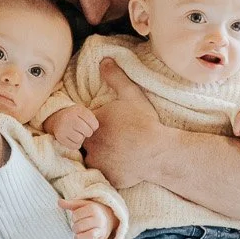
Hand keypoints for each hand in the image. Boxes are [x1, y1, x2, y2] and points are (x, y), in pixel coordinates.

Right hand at [45, 103, 98, 151]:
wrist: (57, 118)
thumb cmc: (76, 116)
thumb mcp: (83, 112)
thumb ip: (92, 119)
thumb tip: (99, 131)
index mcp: (78, 109)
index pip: (94, 124)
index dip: (94, 126)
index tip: (90, 124)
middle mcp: (68, 117)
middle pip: (88, 132)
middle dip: (88, 132)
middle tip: (83, 130)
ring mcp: (62, 127)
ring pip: (80, 139)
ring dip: (81, 138)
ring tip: (77, 133)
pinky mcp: (60, 137)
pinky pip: (74, 146)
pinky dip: (76, 144)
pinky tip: (72, 138)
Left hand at [61, 198, 113, 238]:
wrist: (106, 217)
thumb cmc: (90, 211)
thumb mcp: (81, 205)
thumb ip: (70, 204)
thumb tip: (59, 202)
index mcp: (93, 209)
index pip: (76, 215)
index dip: (73, 217)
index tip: (76, 217)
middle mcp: (99, 220)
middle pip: (81, 226)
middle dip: (75, 228)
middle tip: (76, 228)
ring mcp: (101, 231)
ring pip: (90, 236)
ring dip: (79, 238)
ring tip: (76, 237)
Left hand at [83, 59, 171, 189]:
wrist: (158, 151)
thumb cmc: (144, 122)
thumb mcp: (131, 95)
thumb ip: (115, 77)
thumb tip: (103, 60)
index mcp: (92, 125)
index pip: (80, 124)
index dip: (90, 124)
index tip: (102, 125)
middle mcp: (90, 145)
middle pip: (84, 143)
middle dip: (92, 140)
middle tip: (111, 139)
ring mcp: (98, 164)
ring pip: (92, 160)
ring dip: (100, 156)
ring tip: (116, 152)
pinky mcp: (108, 179)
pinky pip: (104, 175)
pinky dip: (111, 171)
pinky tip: (123, 164)